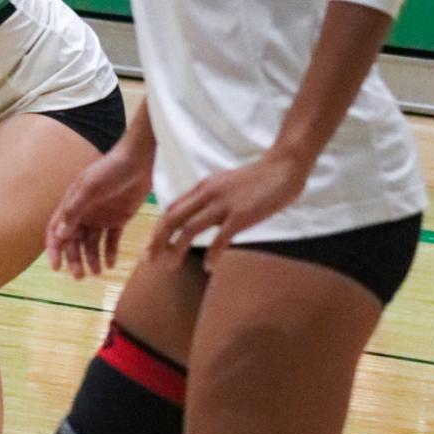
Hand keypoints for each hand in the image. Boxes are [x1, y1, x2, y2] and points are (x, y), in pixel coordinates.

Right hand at [45, 140, 154, 279]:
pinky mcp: (118, 219)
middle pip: (74, 242)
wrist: (139, 160)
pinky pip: (111, 240)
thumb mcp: (89, 189)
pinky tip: (111, 264)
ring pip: (92, 244)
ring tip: (98, 273)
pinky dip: (110, 252)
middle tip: (80, 276)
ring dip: (92, 259)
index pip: (56, 230)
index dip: (54, 249)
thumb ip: (74, 211)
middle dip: (75, 259)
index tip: (56, 267)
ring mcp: (101, 217)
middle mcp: (83, 213)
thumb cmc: (110, 170)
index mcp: (71, 204)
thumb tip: (60, 235)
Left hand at [147, 152, 309, 268]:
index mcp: (202, 188)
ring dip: (176, 249)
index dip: (158, 229)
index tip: (151, 246)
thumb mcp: (225, 186)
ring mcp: (223, 204)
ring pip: (189, 229)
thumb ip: (211, 200)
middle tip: (149, 260)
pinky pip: (220, 238)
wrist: (283, 166)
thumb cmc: (258, 179)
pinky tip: (209, 266)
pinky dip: (212, 254)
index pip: (172, 209)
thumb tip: (202, 220)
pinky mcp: (240, 215)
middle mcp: (207, 194)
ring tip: (171, 266)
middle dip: (157, 241)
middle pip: (173, 219)